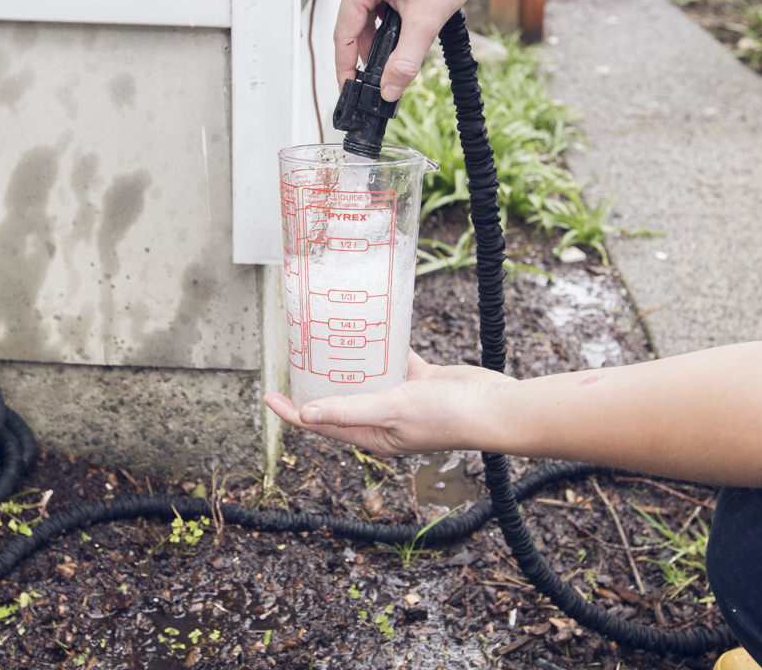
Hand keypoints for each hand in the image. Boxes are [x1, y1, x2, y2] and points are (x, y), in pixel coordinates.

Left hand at [263, 351, 511, 456]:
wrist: (493, 405)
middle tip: (294, 357)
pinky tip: (371, 325)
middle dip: (317, 382)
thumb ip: (349, 410)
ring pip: (365, 378)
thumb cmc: (446, 417)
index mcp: (373, 437)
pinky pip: (392, 360)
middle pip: (340, 400)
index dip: (293, 412)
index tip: (268, 396)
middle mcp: (383, 420)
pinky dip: (382, 345)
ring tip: (325, 336)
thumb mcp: (390, 412)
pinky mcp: (419, 379)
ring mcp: (402, 399)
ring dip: (347, 361)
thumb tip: (304, 416)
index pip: (322, 425)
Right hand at [333, 0, 501, 101]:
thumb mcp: (425, 21)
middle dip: (371, 47)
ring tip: (405, 41)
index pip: (343, 32)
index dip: (345, 65)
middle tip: (384, 72)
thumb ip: (404, 61)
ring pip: (369, 5)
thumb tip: (390, 88)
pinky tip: (409, 17)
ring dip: (383, 28)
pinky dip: (391, 10)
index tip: (347, 86)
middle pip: (355, 19)